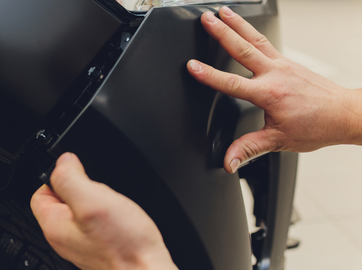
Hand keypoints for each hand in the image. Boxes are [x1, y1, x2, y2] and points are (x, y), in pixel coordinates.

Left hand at [31, 153, 177, 269]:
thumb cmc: (124, 245)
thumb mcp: (92, 199)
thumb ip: (71, 177)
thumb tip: (63, 160)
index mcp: (54, 225)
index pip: (41, 191)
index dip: (58, 175)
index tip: (77, 172)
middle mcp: (65, 237)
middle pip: (62, 199)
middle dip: (81, 187)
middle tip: (98, 191)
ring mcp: (82, 243)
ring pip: (81, 209)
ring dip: (96, 200)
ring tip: (110, 205)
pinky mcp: (99, 246)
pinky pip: (96, 222)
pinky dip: (107, 213)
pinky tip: (118, 216)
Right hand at [187, 7, 361, 173]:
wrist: (345, 114)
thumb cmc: (317, 126)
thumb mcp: (279, 141)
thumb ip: (249, 149)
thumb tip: (229, 162)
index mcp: (270, 94)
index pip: (232, 83)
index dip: (209, 75)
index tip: (192, 65)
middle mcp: (276, 74)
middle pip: (242, 49)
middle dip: (221, 32)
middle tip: (206, 19)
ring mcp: (283, 64)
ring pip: (255, 39)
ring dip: (237, 24)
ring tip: (222, 11)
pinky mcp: (288, 62)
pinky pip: (266, 42)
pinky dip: (252, 32)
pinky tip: (245, 27)